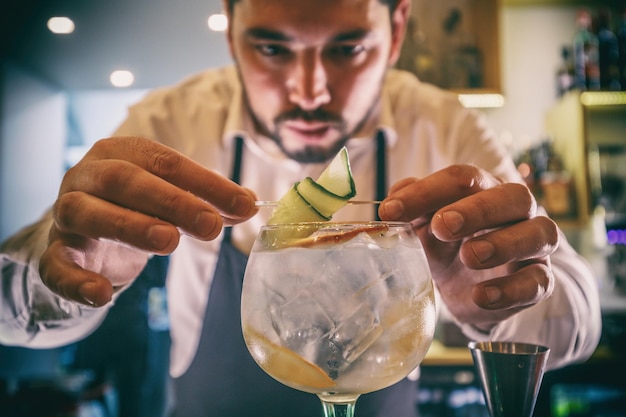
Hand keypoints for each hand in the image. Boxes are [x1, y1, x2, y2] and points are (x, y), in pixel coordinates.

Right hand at [39, 137, 257, 306]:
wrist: (83, 235)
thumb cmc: (135, 208)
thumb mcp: (173, 202)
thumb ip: (207, 203)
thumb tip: (248, 204)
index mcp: (121, 153)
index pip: (165, 162)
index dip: (206, 183)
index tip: (244, 205)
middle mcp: (88, 175)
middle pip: (126, 181)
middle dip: (172, 202)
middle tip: (210, 226)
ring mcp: (65, 212)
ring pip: (87, 212)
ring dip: (130, 226)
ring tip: (170, 242)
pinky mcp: (53, 251)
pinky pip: (55, 266)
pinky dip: (75, 280)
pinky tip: (102, 295)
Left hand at [378, 165, 558, 330]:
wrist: (468, 290)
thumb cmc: (447, 246)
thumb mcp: (424, 227)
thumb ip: (411, 210)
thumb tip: (394, 197)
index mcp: (483, 189)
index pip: (462, 178)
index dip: (426, 192)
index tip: (390, 211)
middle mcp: (515, 210)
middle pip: (511, 196)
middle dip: (477, 210)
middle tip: (442, 227)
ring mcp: (532, 245)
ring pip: (539, 233)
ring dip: (503, 244)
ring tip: (469, 256)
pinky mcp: (539, 280)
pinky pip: (538, 281)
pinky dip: (512, 289)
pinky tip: (482, 295)